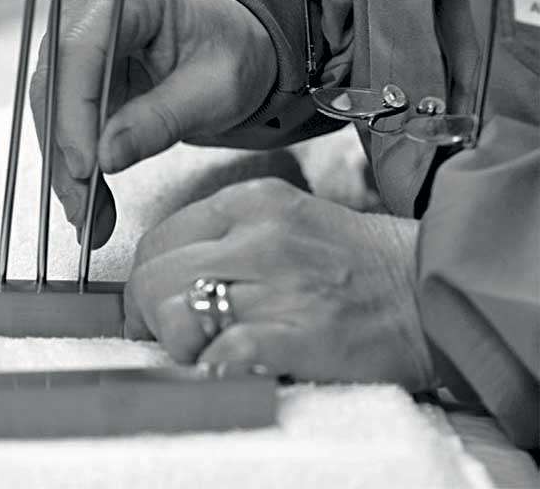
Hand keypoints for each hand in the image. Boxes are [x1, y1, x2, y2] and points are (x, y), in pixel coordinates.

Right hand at [28, 0, 276, 246]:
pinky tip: (86, 199)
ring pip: (48, 104)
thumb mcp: (216, 89)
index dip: (74, 112)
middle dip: (67, 151)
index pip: (80, 48)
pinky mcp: (70, 64)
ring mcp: (74, 29)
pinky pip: (59, 114)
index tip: (87, 168)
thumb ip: (163, 119)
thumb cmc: (231, 50)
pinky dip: (71, 159)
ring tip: (90, 216)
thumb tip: (108, 157)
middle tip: (85, 208)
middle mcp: (90, 0)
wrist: (231, 43)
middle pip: (55, 79)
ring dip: (65, 164)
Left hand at [124, 178, 436, 391]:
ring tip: (200, 350)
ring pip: (178, 315)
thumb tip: (161, 281)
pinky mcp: (300, 336)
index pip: (157, 239)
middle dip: (147, 313)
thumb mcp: (282, 221)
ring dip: (177, 343)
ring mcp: (280, 286)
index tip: (149, 303)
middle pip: (155, 276)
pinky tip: (223, 369)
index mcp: (250, 202)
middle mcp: (260, 237)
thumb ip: (221, 239)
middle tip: (164, 334)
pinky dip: (213, 367)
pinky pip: (224, 353)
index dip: (142, 279)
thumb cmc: (353, 261)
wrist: (428, 289)